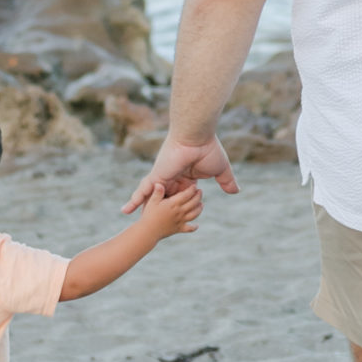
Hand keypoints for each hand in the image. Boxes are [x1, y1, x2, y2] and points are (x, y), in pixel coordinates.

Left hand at [122, 134, 237, 213]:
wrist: (197, 137)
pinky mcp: (156, 176)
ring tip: (138, 222)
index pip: (182, 195)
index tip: (178, 220)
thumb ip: (226, 182)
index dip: (180, 206)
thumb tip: (236, 191)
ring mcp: (163, 177)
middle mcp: (173, 177)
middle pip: (166, 198)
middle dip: (161, 210)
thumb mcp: (220, 170)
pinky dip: (134, 200)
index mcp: (187, 177)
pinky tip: (125, 211)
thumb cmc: (209, 150)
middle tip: (155, 225)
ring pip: (153, 197)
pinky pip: (143, 190)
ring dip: (146, 209)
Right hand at [140, 180, 202, 239]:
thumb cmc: (149, 215)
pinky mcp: (178, 229)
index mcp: (173, 204)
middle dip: (198, 196)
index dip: (192, 190)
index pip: (186, 195)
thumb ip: (158, 192)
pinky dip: (194, 227)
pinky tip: (196, 225)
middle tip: (200, 192)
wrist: (148, 232)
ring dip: (199, 209)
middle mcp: (179, 212)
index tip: (194, 185)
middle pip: (193, 203)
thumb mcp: (152, 202)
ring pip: (194, 214)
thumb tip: (159, 183)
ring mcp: (180, 221)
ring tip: (201, 204)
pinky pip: (189, 229)